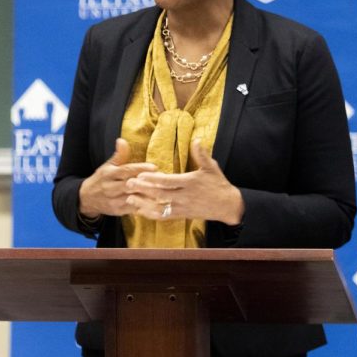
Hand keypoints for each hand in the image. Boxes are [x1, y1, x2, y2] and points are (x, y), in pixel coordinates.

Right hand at [78, 138, 157, 218]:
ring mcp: (114, 200)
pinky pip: (134, 209)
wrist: (87, 198)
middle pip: (130, 185)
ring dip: (148, 196)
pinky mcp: (118, 211)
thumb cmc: (102, 179)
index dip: (139, 169)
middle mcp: (110, 187)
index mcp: (108, 174)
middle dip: (146, 183)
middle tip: (163, 180)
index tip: (154, 167)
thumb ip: (118, 155)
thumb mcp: (107, 166)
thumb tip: (122, 140)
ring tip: (163, 192)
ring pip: (133, 198)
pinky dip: (145, 206)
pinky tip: (157, 204)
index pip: (125, 170)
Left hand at [124, 139, 244, 224]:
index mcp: (190, 183)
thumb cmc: (218, 184)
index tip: (140, 174)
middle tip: (128, 184)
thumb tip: (196, 139)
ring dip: (144, 204)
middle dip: (144, 190)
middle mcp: (185, 197)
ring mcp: (183, 208)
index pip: (169, 182)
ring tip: (129, 199)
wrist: (227, 206)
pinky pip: (164, 217)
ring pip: (160, 208)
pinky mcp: (182, 215)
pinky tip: (139, 211)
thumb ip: (202, 154)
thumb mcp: (211, 168)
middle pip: (161, 194)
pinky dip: (151, 215)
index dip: (154, 179)